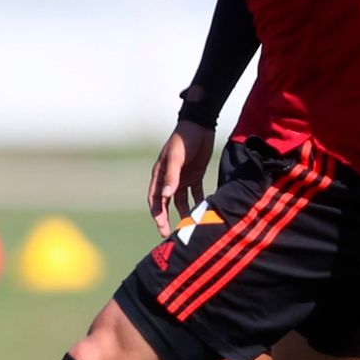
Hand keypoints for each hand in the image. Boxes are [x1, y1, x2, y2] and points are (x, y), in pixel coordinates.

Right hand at [149, 121, 215, 237]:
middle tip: (170, 234)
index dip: (157, 214)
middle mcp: (169, 179)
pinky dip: (199, 201)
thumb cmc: (183, 140)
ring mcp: (182, 178)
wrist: (199, 125)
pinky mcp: (195, 175)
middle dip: (167, 218)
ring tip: (190, 226)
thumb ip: (171, 176)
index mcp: (160, 175)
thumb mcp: (176, 157)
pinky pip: (196, 192)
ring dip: (185, 212)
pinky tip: (204, 211)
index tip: (161, 227)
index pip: (155, 199)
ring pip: (182, 200)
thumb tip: (164, 196)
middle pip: (166, 203)